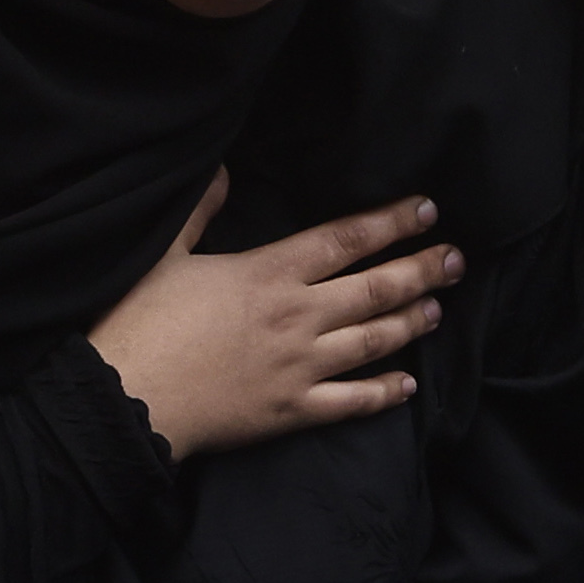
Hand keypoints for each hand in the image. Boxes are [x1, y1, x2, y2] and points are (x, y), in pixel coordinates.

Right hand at [85, 180, 457, 455]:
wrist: (127, 396)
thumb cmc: (140, 322)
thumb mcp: (165, 253)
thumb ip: (199, 210)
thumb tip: (220, 171)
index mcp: (269, 273)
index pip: (345, 239)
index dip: (390, 223)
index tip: (426, 211)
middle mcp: (296, 316)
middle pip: (374, 289)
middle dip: (421, 271)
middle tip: (456, 259)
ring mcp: (299, 366)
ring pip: (372, 341)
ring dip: (410, 323)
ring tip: (437, 310)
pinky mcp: (290, 411)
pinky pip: (351, 402)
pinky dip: (384, 394)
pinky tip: (408, 385)